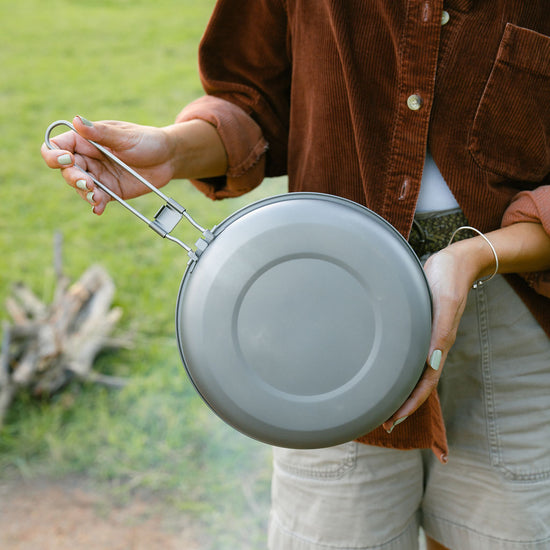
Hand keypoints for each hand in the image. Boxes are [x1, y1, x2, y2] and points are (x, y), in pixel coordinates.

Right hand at [41, 115, 226, 214]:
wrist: (170, 159)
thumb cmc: (148, 141)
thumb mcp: (126, 136)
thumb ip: (102, 133)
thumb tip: (75, 121)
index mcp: (87, 140)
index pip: (59, 145)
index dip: (55, 153)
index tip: (68, 159)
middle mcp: (89, 158)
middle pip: (66, 169)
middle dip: (72, 177)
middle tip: (87, 183)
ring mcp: (99, 176)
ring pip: (79, 187)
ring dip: (84, 193)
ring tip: (96, 197)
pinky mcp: (111, 191)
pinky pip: (98, 200)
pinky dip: (96, 205)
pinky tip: (98, 208)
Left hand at [382, 236, 492, 433]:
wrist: (453, 260)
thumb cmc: (448, 278)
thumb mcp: (445, 301)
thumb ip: (441, 330)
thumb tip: (433, 361)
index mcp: (439, 344)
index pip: (425, 383)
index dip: (410, 404)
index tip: (394, 420)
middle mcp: (432, 345)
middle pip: (417, 383)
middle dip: (401, 404)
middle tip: (382, 421)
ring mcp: (425, 337)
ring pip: (412, 372)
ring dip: (399, 389)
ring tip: (382, 403)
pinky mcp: (419, 326)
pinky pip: (409, 355)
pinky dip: (399, 369)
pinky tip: (387, 370)